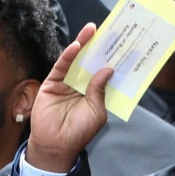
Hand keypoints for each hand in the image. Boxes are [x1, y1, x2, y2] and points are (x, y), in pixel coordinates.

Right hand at [26, 22, 113, 172]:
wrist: (56, 145)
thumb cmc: (79, 132)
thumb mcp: (96, 112)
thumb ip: (100, 90)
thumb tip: (107, 70)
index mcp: (94, 93)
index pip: (103, 71)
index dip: (111, 58)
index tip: (122, 44)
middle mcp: (81, 85)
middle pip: (91, 61)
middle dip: (99, 46)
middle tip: (108, 30)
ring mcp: (66, 83)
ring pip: (76, 60)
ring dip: (83, 44)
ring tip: (92, 29)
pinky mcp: (52, 83)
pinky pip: (61, 66)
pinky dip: (68, 55)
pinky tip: (77, 45)